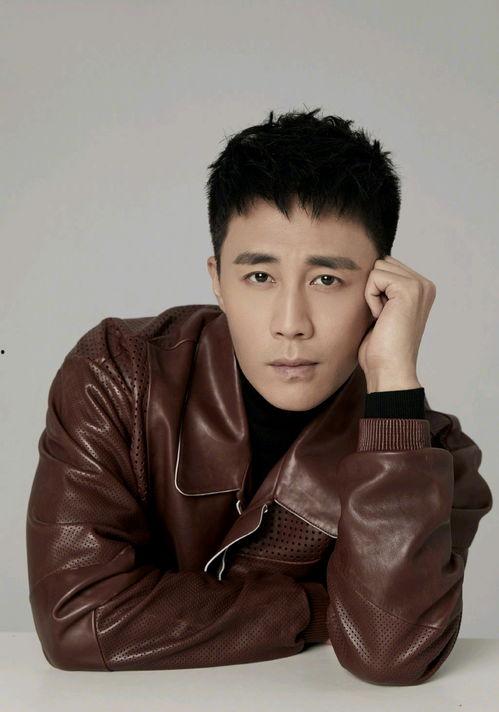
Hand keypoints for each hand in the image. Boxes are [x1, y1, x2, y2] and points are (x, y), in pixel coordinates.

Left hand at [358, 255, 435, 391]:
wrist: (389, 369)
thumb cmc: (381, 348)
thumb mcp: (383, 312)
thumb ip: (383, 289)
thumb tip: (369, 269)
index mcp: (421, 289)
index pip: (386, 266)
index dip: (375, 289)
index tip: (383, 315)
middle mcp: (424, 285)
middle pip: (381, 263)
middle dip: (373, 288)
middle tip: (381, 316)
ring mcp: (419, 286)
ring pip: (377, 268)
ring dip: (371, 294)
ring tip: (382, 317)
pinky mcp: (409, 289)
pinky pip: (374, 277)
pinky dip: (370, 298)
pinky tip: (380, 317)